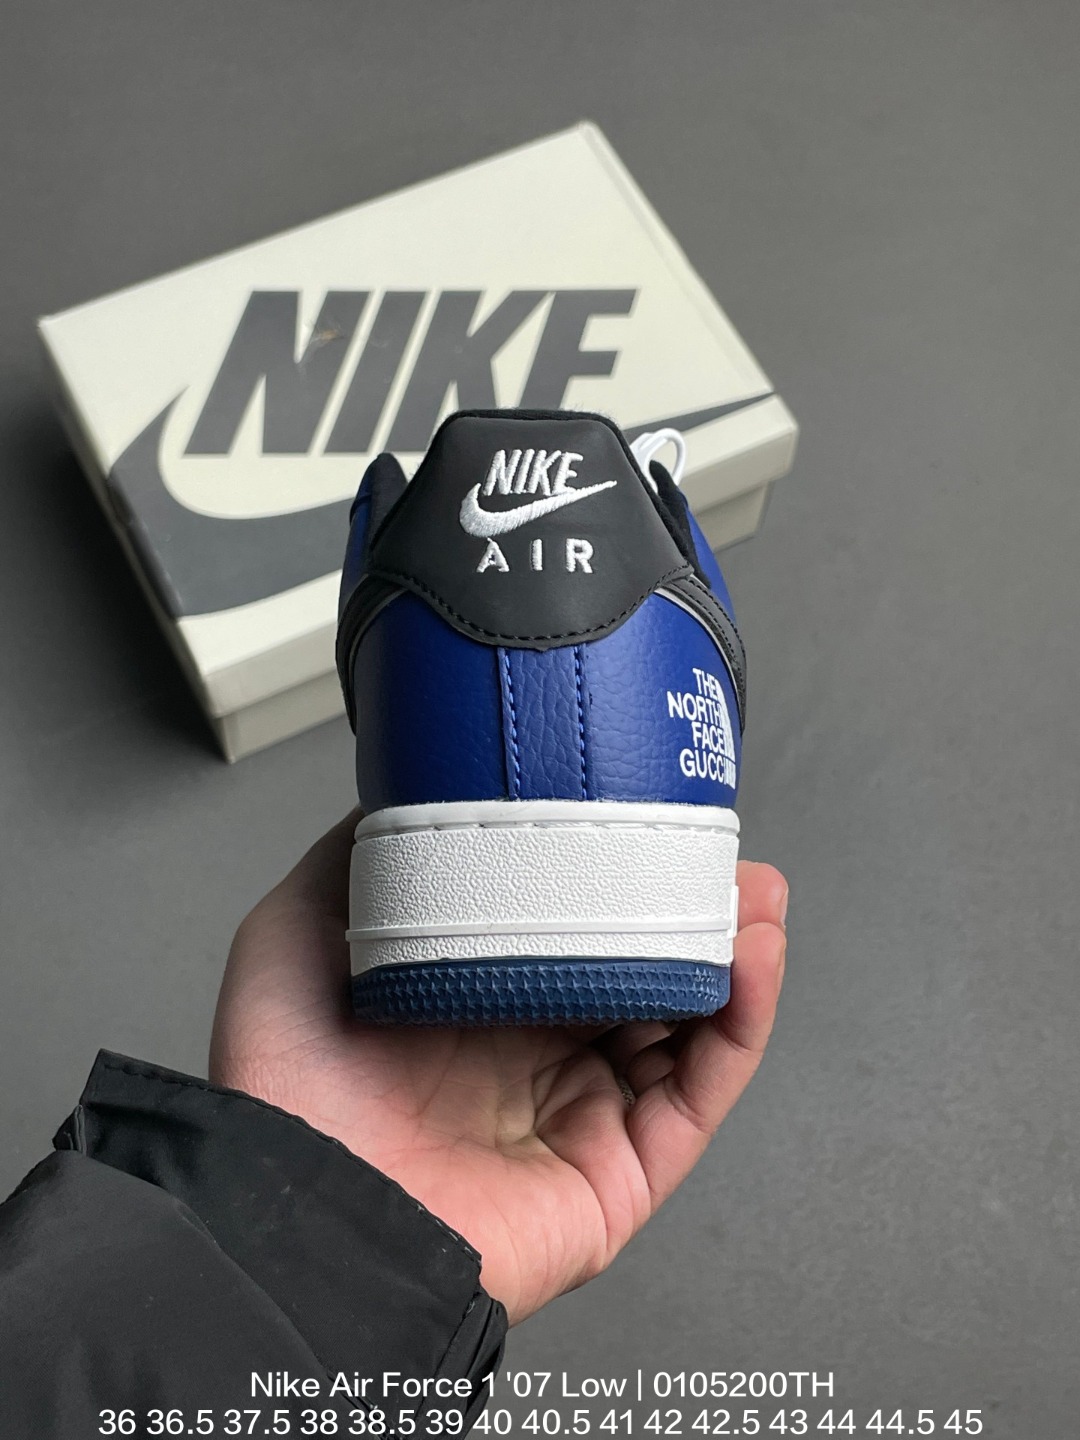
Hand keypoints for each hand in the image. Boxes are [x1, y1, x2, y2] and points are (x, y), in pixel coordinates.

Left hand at [211, 813, 786, 1324]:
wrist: (295, 1208)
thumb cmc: (288, 1081)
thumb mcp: (298, 930)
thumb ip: (356, 861)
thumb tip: (408, 792)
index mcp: (473, 1008)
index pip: (568, 934)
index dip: (614, 880)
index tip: (651, 822)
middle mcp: (532, 1059)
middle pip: (641, 976)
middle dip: (690, 911)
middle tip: (722, 854)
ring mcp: (582, 1116)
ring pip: (686, 1028)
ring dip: (734, 955)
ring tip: (757, 893)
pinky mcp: (621, 1173)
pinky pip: (700, 1092)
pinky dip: (742, 1023)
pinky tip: (753, 958)